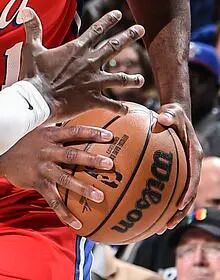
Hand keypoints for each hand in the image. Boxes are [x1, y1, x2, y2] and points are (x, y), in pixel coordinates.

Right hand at [0, 124, 117, 230]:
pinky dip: (64, 212)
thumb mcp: (37, 131)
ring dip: (83, 188)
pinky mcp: (36, 182)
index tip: (110, 136)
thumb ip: (57, 132)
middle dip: (91, 160)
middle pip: (72, 155)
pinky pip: (52, 199)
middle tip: (109, 165)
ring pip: (65, 178)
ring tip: (100, 196)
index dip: (91, 133)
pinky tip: (77, 223)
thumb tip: (80, 129)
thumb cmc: (22, 141)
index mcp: (49, 136)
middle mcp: (46, 151)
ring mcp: (41, 167)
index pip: (73, 132)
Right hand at [20, 8, 144, 118]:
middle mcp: (90, 63)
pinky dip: (120, 108)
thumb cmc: (33, 74)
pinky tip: (127, 111)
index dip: (108, 21)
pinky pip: (112, 104)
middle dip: (129, 36)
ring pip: (120, 78)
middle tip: (141, 29)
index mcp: (76, 49)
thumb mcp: (31, 49)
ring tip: (141, 80)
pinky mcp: (94, 99)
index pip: (96, 30)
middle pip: (114, 47)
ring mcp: (94, 81)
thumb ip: (33, 29)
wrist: (38, 99)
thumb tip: (26, 10)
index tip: (119, 14)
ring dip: (132, 79)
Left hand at [157, 102, 201, 227]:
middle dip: (179, 212)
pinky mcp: (174, 172)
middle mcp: (191, 167)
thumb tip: (163, 118)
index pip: (193, 179)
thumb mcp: (172, 112)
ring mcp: (184, 171)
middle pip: (188, 195)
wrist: (175, 115)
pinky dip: (161, 201)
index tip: (179, 205)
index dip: (188, 193)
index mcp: (194, 156)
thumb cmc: (173, 114)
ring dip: (171, 213)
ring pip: (180, 196)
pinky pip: (169, 189)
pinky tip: (147, 211)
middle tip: (167, 226)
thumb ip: (169, 116)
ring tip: (158, 229)